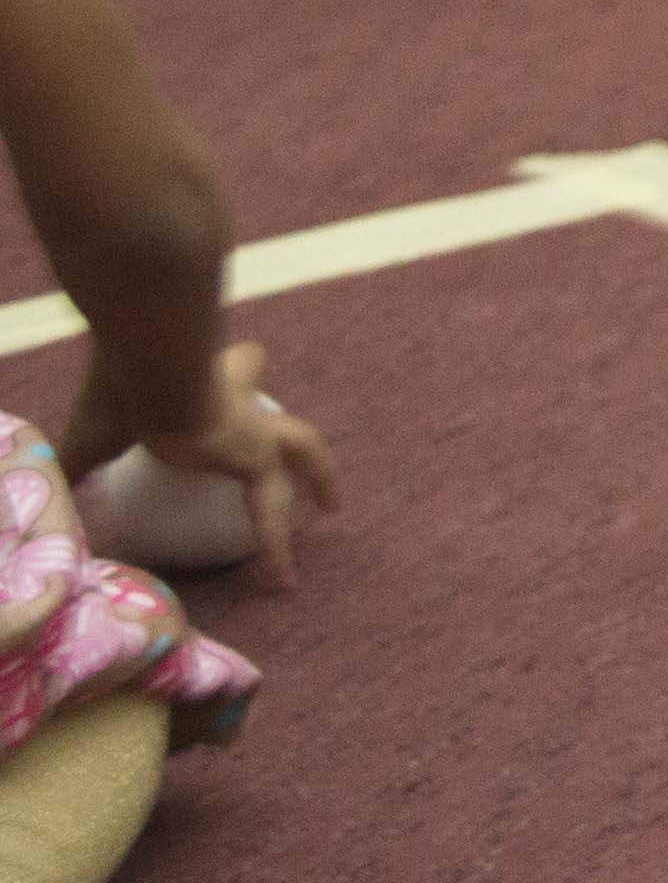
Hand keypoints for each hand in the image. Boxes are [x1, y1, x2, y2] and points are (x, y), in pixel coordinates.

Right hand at [85, 345, 338, 588]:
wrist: (154, 378)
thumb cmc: (117, 399)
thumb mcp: (91, 437)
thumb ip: (78, 467)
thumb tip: (53, 495)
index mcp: (204, 385)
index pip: (235, 370)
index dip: (240, 375)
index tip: (245, 380)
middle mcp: (239, 395)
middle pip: (281, 413)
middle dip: (293, 437)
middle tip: (301, 458)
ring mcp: (254, 423)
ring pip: (299, 446)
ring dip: (316, 477)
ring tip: (331, 505)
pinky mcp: (258, 456)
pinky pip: (269, 509)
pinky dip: (273, 546)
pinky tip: (281, 580)